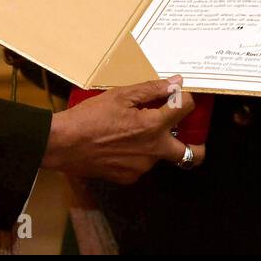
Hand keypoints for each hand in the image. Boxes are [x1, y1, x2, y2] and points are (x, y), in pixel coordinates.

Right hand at [41, 75, 204, 182]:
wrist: (62, 144)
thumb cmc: (88, 117)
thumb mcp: (120, 95)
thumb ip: (152, 89)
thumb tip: (177, 83)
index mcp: (153, 127)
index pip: (186, 109)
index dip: (185, 98)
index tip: (179, 96)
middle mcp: (153, 151)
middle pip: (192, 154)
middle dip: (198, 144)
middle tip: (190, 133)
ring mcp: (142, 168)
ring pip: (161, 155)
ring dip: (157, 143)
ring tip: (135, 131)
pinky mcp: (128, 177)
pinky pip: (142, 165)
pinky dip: (138, 154)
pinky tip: (121, 143)